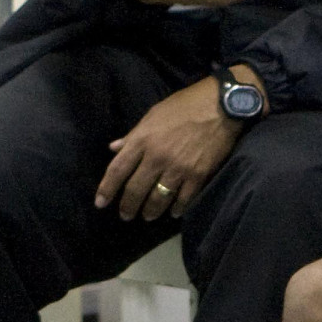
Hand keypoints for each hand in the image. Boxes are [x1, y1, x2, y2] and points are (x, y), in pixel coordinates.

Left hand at [94, 68, 263, 221]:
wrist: (221, 105)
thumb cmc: (185, 105)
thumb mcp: (154, 114)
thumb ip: (134, 134)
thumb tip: (114, 148)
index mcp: (143, 139)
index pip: (117, 169)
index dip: (106, 189)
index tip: (100, 203)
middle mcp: (157, 157)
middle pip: (135, 189)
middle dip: (128, 207)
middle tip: (126, 216)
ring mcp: (178, 168)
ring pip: (158, 199)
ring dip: (150, 211)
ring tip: (147, 216)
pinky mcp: (198, 175)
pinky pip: (183, 199)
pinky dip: (177, 209)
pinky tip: (174, 212)